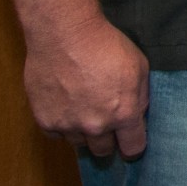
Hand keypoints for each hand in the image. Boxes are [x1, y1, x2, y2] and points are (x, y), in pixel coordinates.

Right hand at [22, 14, 149, 158]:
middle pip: (104, 150)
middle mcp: (95, 126)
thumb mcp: (139, 66)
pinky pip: (58, 134)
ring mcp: (68, 125)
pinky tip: (67, 104)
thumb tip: (138, 114)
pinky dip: (63, 123)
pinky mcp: (45, 121)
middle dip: (109, 139)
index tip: (131, 140)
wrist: (65, 35)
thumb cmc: (106, 45)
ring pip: (79, 143)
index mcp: (123, 114)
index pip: (132, 147)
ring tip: (85, 107)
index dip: (134, 145)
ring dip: (84, 131)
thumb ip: (141, 96)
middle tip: (106, 121)